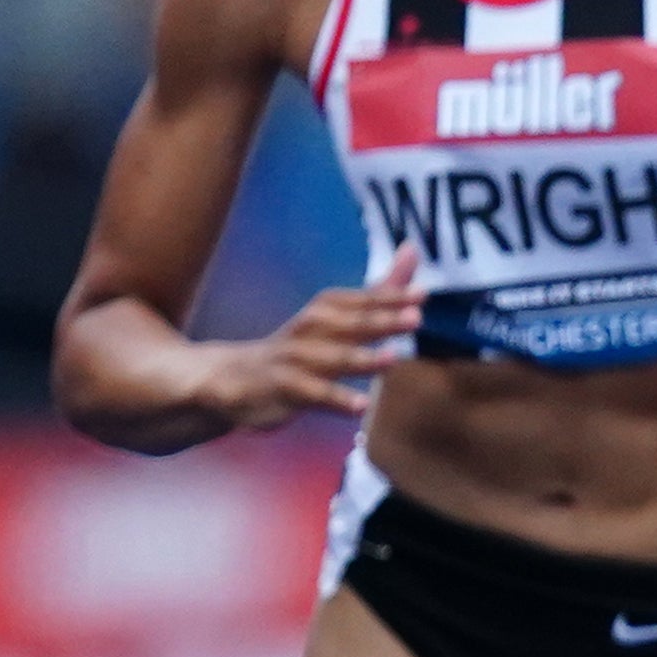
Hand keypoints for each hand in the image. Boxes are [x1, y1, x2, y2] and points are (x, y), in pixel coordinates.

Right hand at [210, 247, 421, 425]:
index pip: (361, 300)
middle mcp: (311, 328)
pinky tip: (362, 408)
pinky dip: (338, 400)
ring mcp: (296, 358)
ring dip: (362, 359)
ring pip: (333, 358)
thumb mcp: (339, 317)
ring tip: (392, 359)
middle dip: (382, 321)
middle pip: (351, 324)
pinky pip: (314, 394)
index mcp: (326, 309)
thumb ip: (379, 290)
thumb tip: (413, 249)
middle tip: (416, 318)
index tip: (422, 295)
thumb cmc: (301, 346)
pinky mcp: (285, 387)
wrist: (233, 375)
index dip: (390, 297)